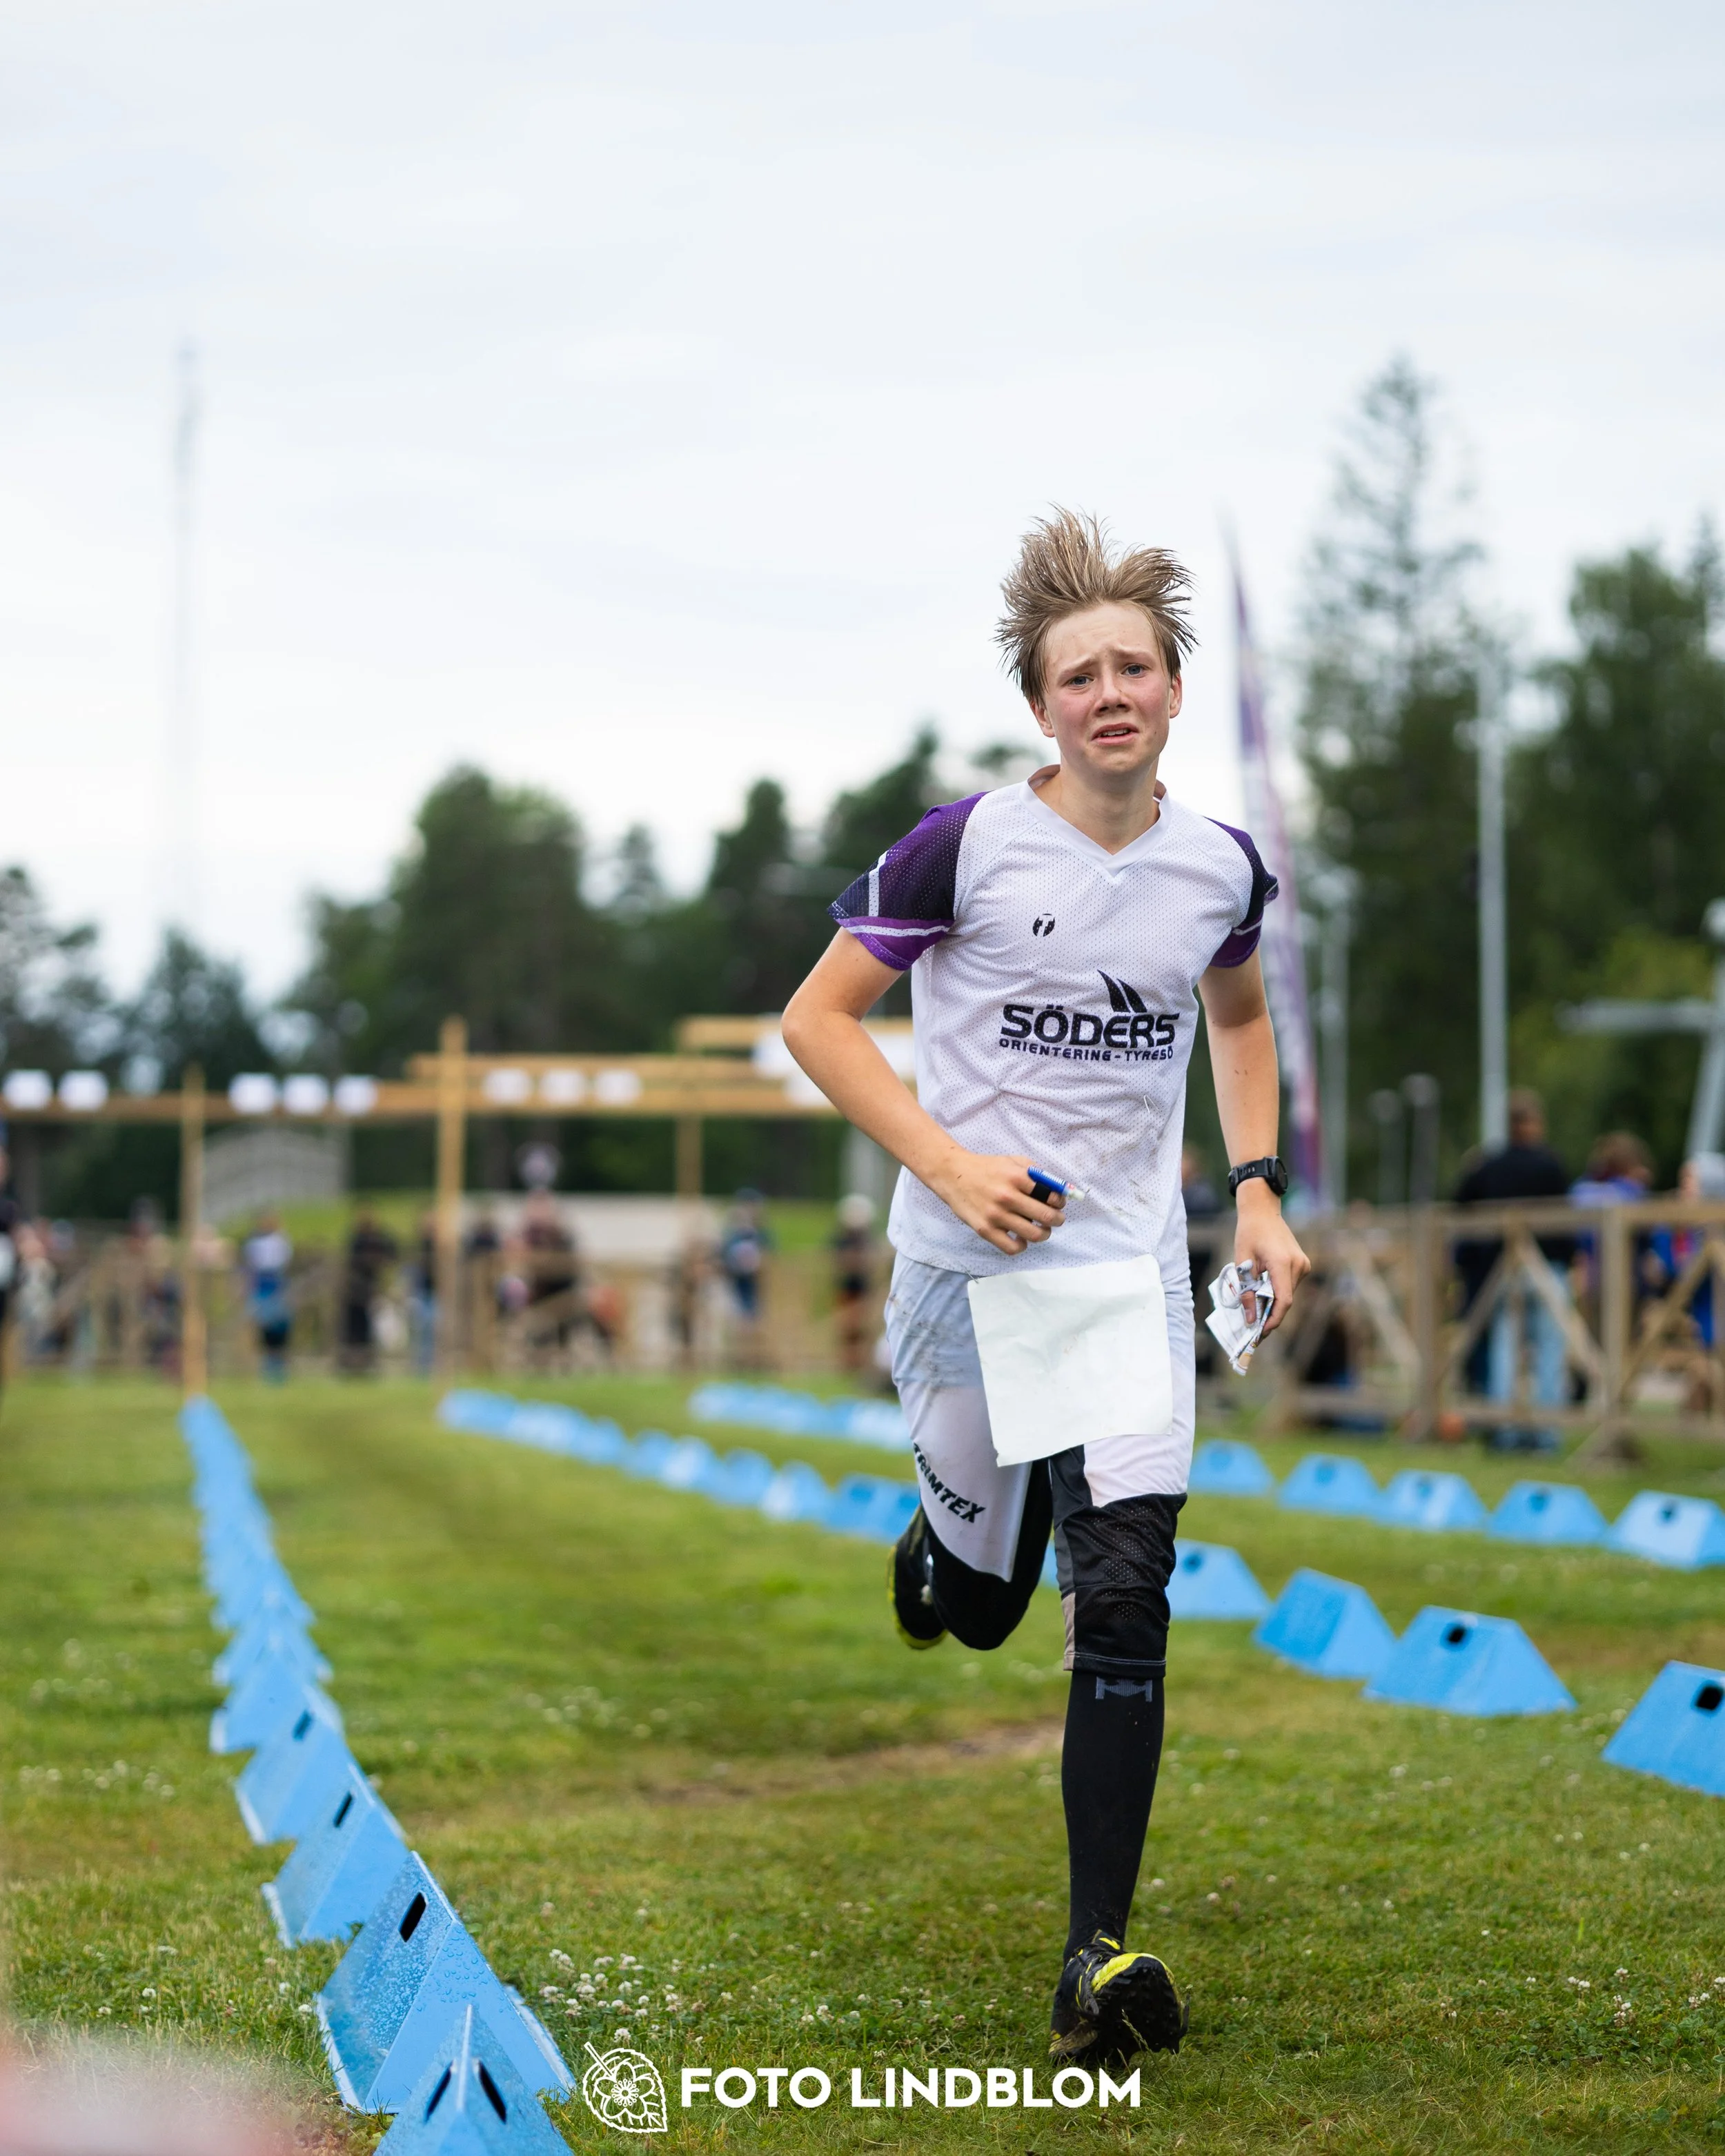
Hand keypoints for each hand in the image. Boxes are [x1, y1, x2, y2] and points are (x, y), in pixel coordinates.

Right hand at [925, 1150, 1064, 1256]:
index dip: (1059, 1202)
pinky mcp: (985, 1230)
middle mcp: (1007, 1196)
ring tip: (1040, 1230)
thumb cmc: (986, 1168)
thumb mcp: (1012, 1161)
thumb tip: (1059, 1190)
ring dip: (1043, 1234)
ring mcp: (996, 1215)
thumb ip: (1036, 1173)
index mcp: (1017, 1177)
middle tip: (1055, 1219)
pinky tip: (1021, 1238)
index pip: (1052, 1195)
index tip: (1057, 1204)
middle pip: (1046, 1217)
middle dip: (1057, 1220)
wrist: (952, 1174)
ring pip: (1034, 1235)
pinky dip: (1022, 1246)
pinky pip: (1012, 1247)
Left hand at [1233, 1185, 1308, 1335]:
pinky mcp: (1302, 1264)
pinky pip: (1290, 1285)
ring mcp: (1303, 1264)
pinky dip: (1277, 1293)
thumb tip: (1250, 1319)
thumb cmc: (1249, 1233)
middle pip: (1286, 1300)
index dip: (1273, 1320)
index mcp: (1282, 1263)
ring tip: (1255, 1312)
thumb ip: (1247, 1292)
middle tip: (1253, 1329)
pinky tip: (1263, 1295)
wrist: (1262, 1211)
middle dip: (1270, 1315)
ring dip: (1273, 1304)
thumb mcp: (1241, 1263)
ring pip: (1288, 1294)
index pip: (1283, 1300)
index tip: (1260, 1333)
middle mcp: (1298, 1265)